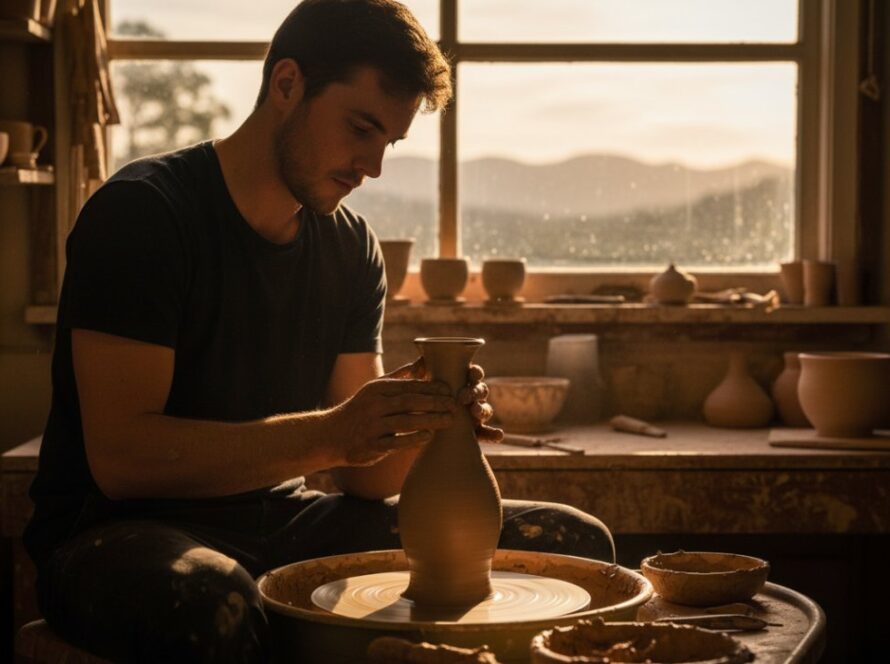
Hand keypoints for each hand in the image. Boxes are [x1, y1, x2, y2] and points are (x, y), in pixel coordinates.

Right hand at [328, 370, 456, 466]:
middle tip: (455, 405)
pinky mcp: (371, 445)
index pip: (409, 385)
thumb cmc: (362, 409)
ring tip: (449, 420)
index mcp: (378, 388)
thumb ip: (401, 376)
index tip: (450, 389)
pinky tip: (429, 436)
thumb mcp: (376, 388)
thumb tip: (424, 360)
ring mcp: (372, 425)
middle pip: (410, 401)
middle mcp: (375, 405)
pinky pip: (396, 442)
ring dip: (430, 420)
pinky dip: (413, 439)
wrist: (333, 435)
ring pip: (406, 421)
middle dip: (435, 402)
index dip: (432, 387)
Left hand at [396, 357, 503, 443]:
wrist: (417, 430)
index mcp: (461, 382)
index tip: (472, 373)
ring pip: (485, 409)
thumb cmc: (421, 402)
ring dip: (483, 409)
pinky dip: (494, 433)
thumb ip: (418, 373)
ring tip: (475, 412)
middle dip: (475, 391)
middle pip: (480, 391)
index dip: (475, 372)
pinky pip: (487, 433)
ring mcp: (473, 415)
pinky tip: (498, 435)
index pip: (473, 374)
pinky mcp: (474, 432)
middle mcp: (471, 397)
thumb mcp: (417, 387)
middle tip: (464, 396)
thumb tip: (418, 363)